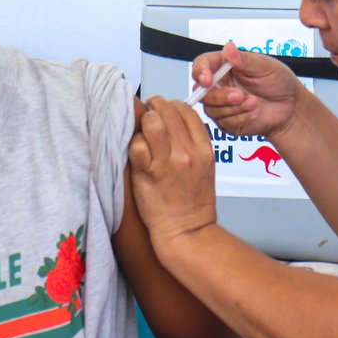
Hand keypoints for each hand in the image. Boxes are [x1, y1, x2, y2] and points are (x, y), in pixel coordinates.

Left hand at [128, 97, 218, 254]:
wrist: (187, 232)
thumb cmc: (192, 202)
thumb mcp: (204, 167)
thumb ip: (191, 142)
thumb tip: (170, 120)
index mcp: (204, 149)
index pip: (186, 110)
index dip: (171, 105)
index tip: (163, 111)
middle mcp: (188, 152)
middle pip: (167, 110)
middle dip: (153, 108)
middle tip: (147, 116)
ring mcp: (168, 162)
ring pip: (151, 122)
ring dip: (143, 123)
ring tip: (141, 133)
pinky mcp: (149, 173)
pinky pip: (136, 145)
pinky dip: (133, 145)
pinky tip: (136, 154)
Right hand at [194, 42, 300, 138]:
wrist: (291, 108)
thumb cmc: (279, 82)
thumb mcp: (264, 66)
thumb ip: (244, 60)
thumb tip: (228, 48)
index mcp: (224, 66)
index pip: (201, 65)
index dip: (200, 72)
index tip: (208, 79)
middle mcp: (219, 85)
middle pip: (201, 92)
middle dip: (220, 96)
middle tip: (240, 95)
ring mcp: (222, 105)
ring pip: (211, 110)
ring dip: (234, 108)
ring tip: (254, 103)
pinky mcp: (227, 122)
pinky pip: (224, 123)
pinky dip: (241, 118)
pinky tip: (254, 112)